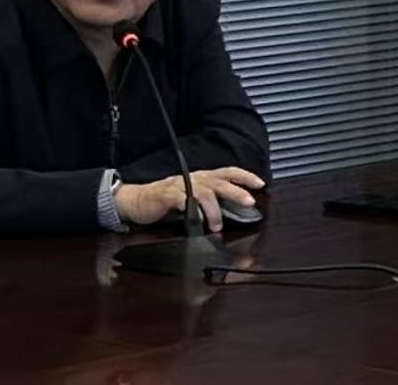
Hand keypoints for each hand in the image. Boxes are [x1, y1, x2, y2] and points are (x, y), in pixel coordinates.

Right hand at [114, 167, 264, 231]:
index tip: (260, 183)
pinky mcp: (168, 196)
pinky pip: (184, 202)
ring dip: (214, 210)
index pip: (227, 172)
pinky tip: (197, 221)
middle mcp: (194, 179)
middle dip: (236, 191)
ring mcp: (181, 186)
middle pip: (219, 182)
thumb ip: (209, 201)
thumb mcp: (191, 197)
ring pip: (204, 193)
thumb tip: (231, 212)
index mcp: (201, 178)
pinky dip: (193, 212)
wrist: (137, 200)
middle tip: (249, 201)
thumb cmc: (166, 200)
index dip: (244, 176)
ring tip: (217, 226)